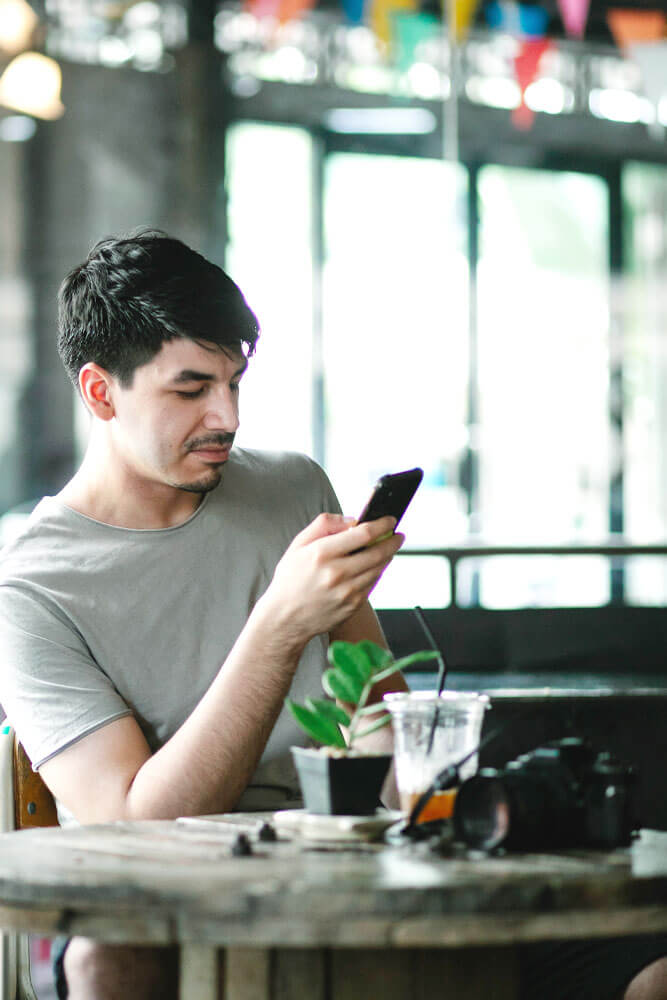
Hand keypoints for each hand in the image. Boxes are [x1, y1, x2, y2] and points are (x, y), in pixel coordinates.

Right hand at [260, 513, 403, 648]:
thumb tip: (351, 520)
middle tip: (397, 535)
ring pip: (379, 568)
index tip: (389, 520)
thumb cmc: (291, 580)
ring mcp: (347, 592)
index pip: (363, 534)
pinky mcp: (353, 605)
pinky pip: (373, 584)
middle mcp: (336, 573)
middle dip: (393, 540)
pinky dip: (377, 572)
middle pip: (378, 551)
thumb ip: (324, 525)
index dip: (382, 524)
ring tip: (386, 549)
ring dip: (387, 556)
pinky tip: (372, 567)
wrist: (285, 618)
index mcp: (322, 554)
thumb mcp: (299, 545)